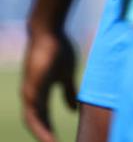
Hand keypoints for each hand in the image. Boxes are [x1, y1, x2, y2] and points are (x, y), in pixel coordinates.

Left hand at [21, 24, 78, 141]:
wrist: (49, 31)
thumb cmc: (58, 49)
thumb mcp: (66, 74)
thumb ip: (68, 91)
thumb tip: (73, 108)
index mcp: (39, 92)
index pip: (42, 117)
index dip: (48, 130)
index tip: (59, 141)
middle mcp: (31, 95)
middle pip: (35, 123)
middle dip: (45, 136)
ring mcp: (29, 92)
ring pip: (32, 121)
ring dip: (42, 135)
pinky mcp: (31, 88)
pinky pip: (33, 113)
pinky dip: (40, 126)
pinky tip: (48, 135)